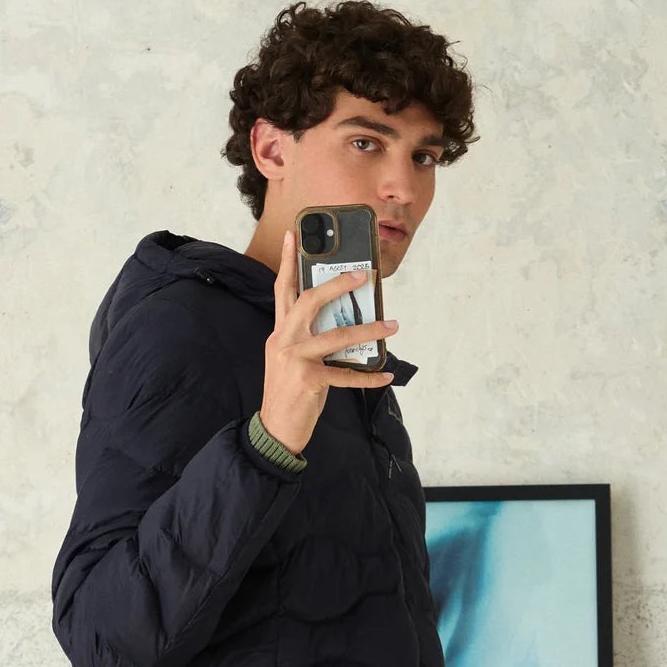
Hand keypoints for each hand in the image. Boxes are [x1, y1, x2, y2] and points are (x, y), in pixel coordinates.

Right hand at [259, 229, 399, 452]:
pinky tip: (385, 375)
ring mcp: (295, 359)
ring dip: (367, 329)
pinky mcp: (308, 380)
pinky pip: (345, 374)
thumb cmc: (288, 394)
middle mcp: (284, 340)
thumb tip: (342, 324)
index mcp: (280, 333)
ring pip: (335, 336)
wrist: (274, 431)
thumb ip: (308, 339)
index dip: (289, 262)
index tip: (295, 235)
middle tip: (362, 275)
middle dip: (336, 284)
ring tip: (391, 325)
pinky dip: (368, 376)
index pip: (283, 290)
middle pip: (308, 301)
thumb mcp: (291, 360)